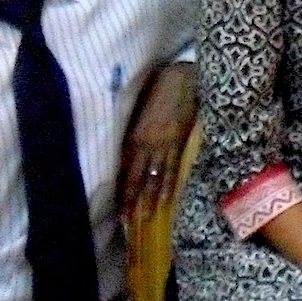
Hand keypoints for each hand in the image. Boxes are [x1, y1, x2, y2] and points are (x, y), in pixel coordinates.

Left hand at [117, 62, 197, 221]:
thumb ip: (134, 132)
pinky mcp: (181, 142)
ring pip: (156, 176)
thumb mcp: (139, 111)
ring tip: (147, 216)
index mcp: (134, 135)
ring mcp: (164, 144)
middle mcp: (146, 143)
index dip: (122, 191)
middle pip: (137, 177)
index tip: (118, 209)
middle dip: (132, 200)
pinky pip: (173, 167)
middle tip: (129, 222)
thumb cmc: (158, 89)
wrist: (183, 78)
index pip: (125, 170)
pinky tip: (167, 199)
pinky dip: (169, 185)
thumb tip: (128, 153)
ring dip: (151, 198)